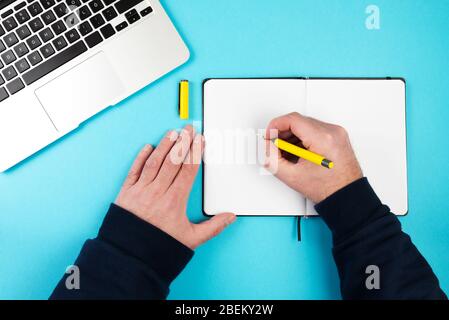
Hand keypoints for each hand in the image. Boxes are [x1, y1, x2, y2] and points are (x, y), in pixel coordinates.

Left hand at [115, 125, 235, 249]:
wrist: (131, 257)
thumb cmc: (160, 247)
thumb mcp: (191, 240)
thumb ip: (213, 227)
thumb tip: (231, 216)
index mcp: (175, 201)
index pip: (188, 170)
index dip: (195, 152)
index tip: (200, 140)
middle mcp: (157, 192)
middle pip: (172, 161)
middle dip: (182, 143)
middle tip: (188, 129)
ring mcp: (141, 191)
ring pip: (154, 162)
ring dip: (164, 146)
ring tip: (172, 133)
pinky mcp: (126, 193)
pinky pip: (134, 171)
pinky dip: (140, 158)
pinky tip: (147, 147)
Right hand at [265, 112, 362, 203]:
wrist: (346, 195)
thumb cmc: (327, 189)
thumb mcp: (292, 176)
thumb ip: (272, 159)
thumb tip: (267, 146)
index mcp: (323, 139)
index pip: (293, 119)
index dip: (276, 126)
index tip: (269, 135)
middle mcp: (332, 132)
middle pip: (299, 121)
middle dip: (283, 133)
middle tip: (275, 146)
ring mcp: (337, 132)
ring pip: (306, 125)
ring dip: (292, 136)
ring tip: (287, 153)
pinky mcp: (337, 136)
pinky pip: (314, 130)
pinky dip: (303, 139)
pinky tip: (298, 152)